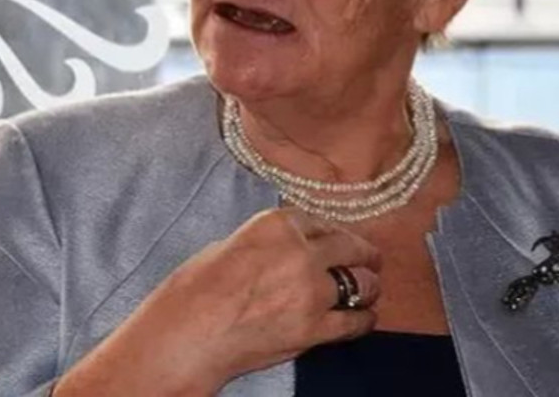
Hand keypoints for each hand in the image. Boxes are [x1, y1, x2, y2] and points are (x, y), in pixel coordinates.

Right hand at [167, 207, 382, 383]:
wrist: (187, 335)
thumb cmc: (194, 292)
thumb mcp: (231, 246)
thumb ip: (268, 245)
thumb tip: (285, 252)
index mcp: (277, 224)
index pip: (322, 223)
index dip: (334, 235)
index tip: (341, 241)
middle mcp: (301, 251)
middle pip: (351, 247)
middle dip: (364, 255)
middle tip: (371, 260)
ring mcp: (311, 291)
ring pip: (361, 284)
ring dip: (368, 287)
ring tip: (370, 291)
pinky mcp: (314, 328)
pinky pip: (355, 321)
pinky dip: (363, 320)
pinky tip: (364, 318)